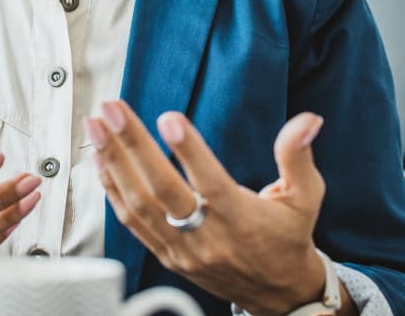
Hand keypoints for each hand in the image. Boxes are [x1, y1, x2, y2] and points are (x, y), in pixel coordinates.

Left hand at [85, 101, 346, 315]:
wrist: (278, 295)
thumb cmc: (288, 238)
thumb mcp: (305, 197)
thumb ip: (297, 156)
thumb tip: (308, 120)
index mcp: (241, 219)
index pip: (211, 183)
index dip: (189, 151)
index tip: (168, 117)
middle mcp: (207, 236)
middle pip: (162, 190)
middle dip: (132, 146)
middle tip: (112, 110)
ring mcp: (182, 249)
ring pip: (139, 204)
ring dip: (113, 161)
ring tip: (96, 124)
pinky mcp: (167, 255)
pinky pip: (131, 222)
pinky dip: (112, 188)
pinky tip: (99, 158)